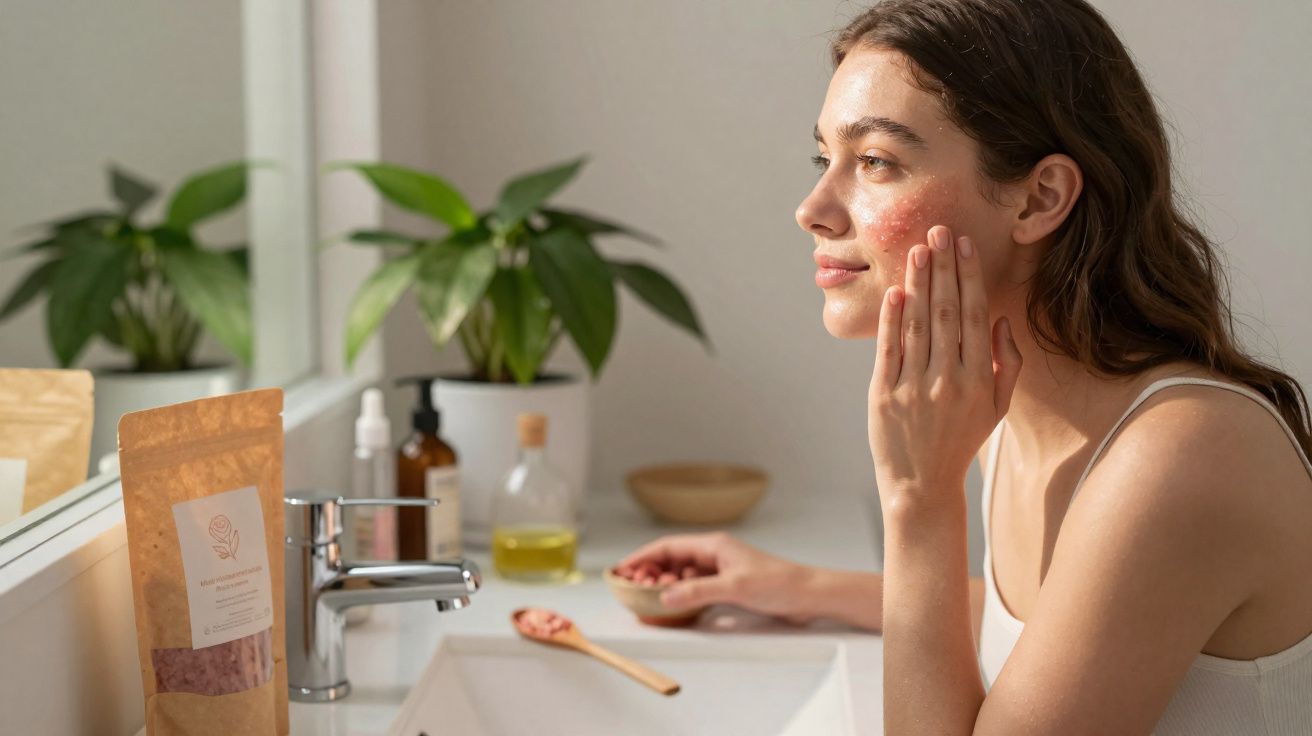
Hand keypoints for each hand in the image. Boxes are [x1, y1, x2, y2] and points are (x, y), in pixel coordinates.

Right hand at [616, 532, 815, 623]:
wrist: (809, 595)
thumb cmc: (780, 583)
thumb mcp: (735, 588)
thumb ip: (698, 591)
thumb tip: (665, 596)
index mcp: (714, 545)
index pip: (668, 546)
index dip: (642, 557)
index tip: (623, 569)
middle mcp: (715, 555)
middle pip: (672, 560)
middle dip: (649, 573)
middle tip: (631, 588)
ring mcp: (721, 571)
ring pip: (682, 575)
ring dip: (665, 586)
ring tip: (647, 599)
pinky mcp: (728, 587)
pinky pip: (695, 588)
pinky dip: (681, 596)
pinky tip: (674, 607)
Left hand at [869, 226, 1022, 507]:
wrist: (922, 484)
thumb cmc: (961, 440)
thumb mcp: (997, 408)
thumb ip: (1007, 364)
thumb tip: (1002, 320)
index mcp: (979, 379)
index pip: (975, 316)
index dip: (969, 278)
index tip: (964, 246)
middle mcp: (948, 380)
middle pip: (946, 312)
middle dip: (943, 268)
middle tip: (939, 231)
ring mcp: (914, 387)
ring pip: (917, 325)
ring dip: (918, 283)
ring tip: (917, 249)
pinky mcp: (884, 395)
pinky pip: (889, 350)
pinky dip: (891, 319)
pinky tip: (895, 292)